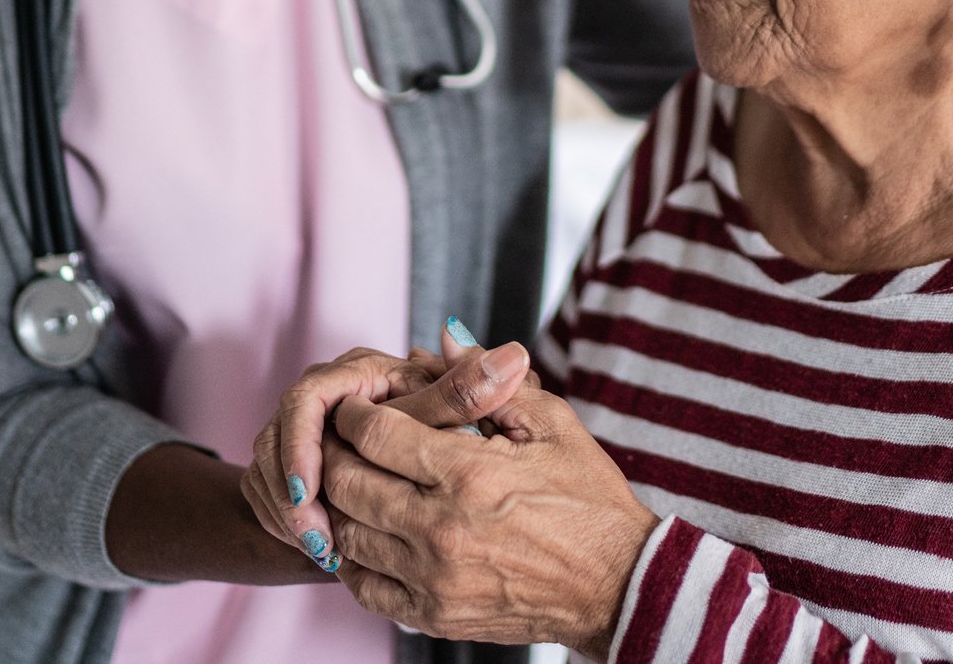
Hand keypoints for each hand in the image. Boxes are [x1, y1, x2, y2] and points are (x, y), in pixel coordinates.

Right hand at [240, 320, 531, 570]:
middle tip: (318, 537)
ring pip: (267, 469)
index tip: (312, 490)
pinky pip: (267, 492)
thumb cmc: (447, 433)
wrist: (427, 471)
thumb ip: (473, 392)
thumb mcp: (458, 416)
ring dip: (288, 513)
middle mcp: (322, 394)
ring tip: (323, 551)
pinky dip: (286, 523)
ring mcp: (298, 427)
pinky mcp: (286, 461)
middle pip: (278, 437)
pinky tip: (318, 551)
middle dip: (292, 491)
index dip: (302, 446)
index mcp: (358, 372)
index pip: (307, 399)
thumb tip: (512, 356)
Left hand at [321, 380, 658, 657]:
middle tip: (339, 438)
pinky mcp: (435, 614)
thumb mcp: (551, 425)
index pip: (376, 433)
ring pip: (348, 534)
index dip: (355, 412)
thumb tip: (445, 338)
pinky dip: (354, 558)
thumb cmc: (588, 499)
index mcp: (469, 473)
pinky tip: (369, 534)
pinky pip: (365, 587)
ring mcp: (434, 579)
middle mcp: (442, 529)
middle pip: (349, 481)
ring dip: (341, 503)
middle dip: (334, 452)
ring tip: (353, 480)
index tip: (357, 405)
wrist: (618, 585)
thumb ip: (489, 383)